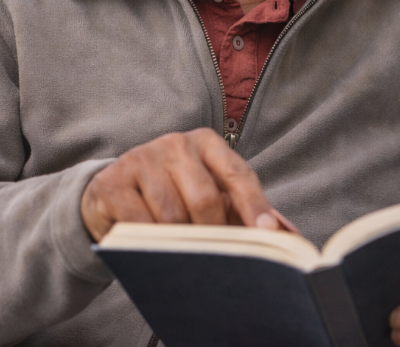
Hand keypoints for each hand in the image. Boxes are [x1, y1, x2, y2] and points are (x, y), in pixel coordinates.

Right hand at [80, 128, 294, 241]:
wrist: (113, 193)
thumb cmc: (175, 194)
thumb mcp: (211, 193)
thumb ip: (245, 209)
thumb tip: (287, 234)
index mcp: (207, 142)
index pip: (238, 174)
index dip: (254, 206)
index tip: (266, 234)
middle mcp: (176, 143)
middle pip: (205, 198)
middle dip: (213, 233)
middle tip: (215, 256)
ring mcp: (142, 158)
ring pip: (172, 215)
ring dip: (179, 242)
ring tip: (179, 253)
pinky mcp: (113, 180)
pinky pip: (138, 223)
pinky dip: (147, 242)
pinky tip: (148, 246)